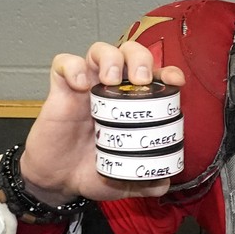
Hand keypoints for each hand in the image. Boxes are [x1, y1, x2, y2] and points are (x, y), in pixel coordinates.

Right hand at [19, 40, 186, 203]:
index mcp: (134, 105)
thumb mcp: (125, 180)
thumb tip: (163, 184)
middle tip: (140, 80)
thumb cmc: (92, 170)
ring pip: (99, 50)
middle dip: (140, 58)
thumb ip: (146, 183)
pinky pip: (63, 63)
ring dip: (109, 57)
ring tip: (110, 80)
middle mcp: (112, 90)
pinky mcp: (61, 90)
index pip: (155, 76)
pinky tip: (80, 85)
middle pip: (130, 53)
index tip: (176, 81)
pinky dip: (72, 67)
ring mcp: (86, 86)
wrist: (58, 180)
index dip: (167, 72)